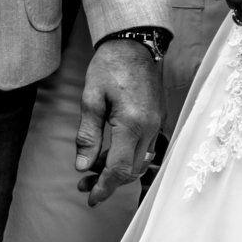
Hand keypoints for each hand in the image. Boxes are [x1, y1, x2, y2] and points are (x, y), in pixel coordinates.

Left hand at [76, 38, 164, 204]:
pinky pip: (146, 149)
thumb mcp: (91, 99)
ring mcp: (158, 124)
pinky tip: (111, 152)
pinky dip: (129, 157)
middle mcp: (150, 128)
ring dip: (119, 171)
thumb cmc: (110, 66)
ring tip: (93, 169)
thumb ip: (87, 135)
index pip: (119, 169)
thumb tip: (82, 166)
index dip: (103, 188)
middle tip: (84, 184)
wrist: (136, 42)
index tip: (90, 199)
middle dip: (108, 182)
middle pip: (132, 171)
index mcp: (132, 123)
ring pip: (141, 162)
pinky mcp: (159, 119)